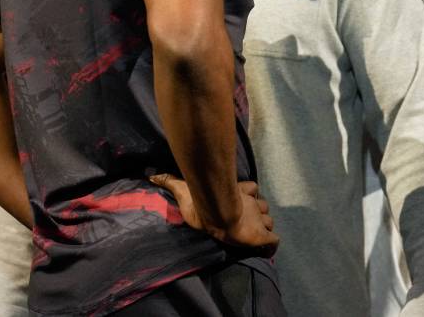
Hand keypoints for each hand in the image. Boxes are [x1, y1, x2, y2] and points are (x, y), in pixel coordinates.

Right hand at [150, 174, 278, 254]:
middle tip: (247, 221)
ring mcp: (257, 220)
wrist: (217, 213)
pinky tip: (265, 249)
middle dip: (258, 213)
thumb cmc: (202, 202)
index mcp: (238, 194)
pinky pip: (272, 242)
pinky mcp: (261, 236)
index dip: (250, 194)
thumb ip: (170, 181)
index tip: (244, 200)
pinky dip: (270, 246)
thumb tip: (151, 175)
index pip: (252, 189)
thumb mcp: (182, 190)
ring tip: (254, 234)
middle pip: (262, 207)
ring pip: (268, 221)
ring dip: (264, 227)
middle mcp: (250, 205)